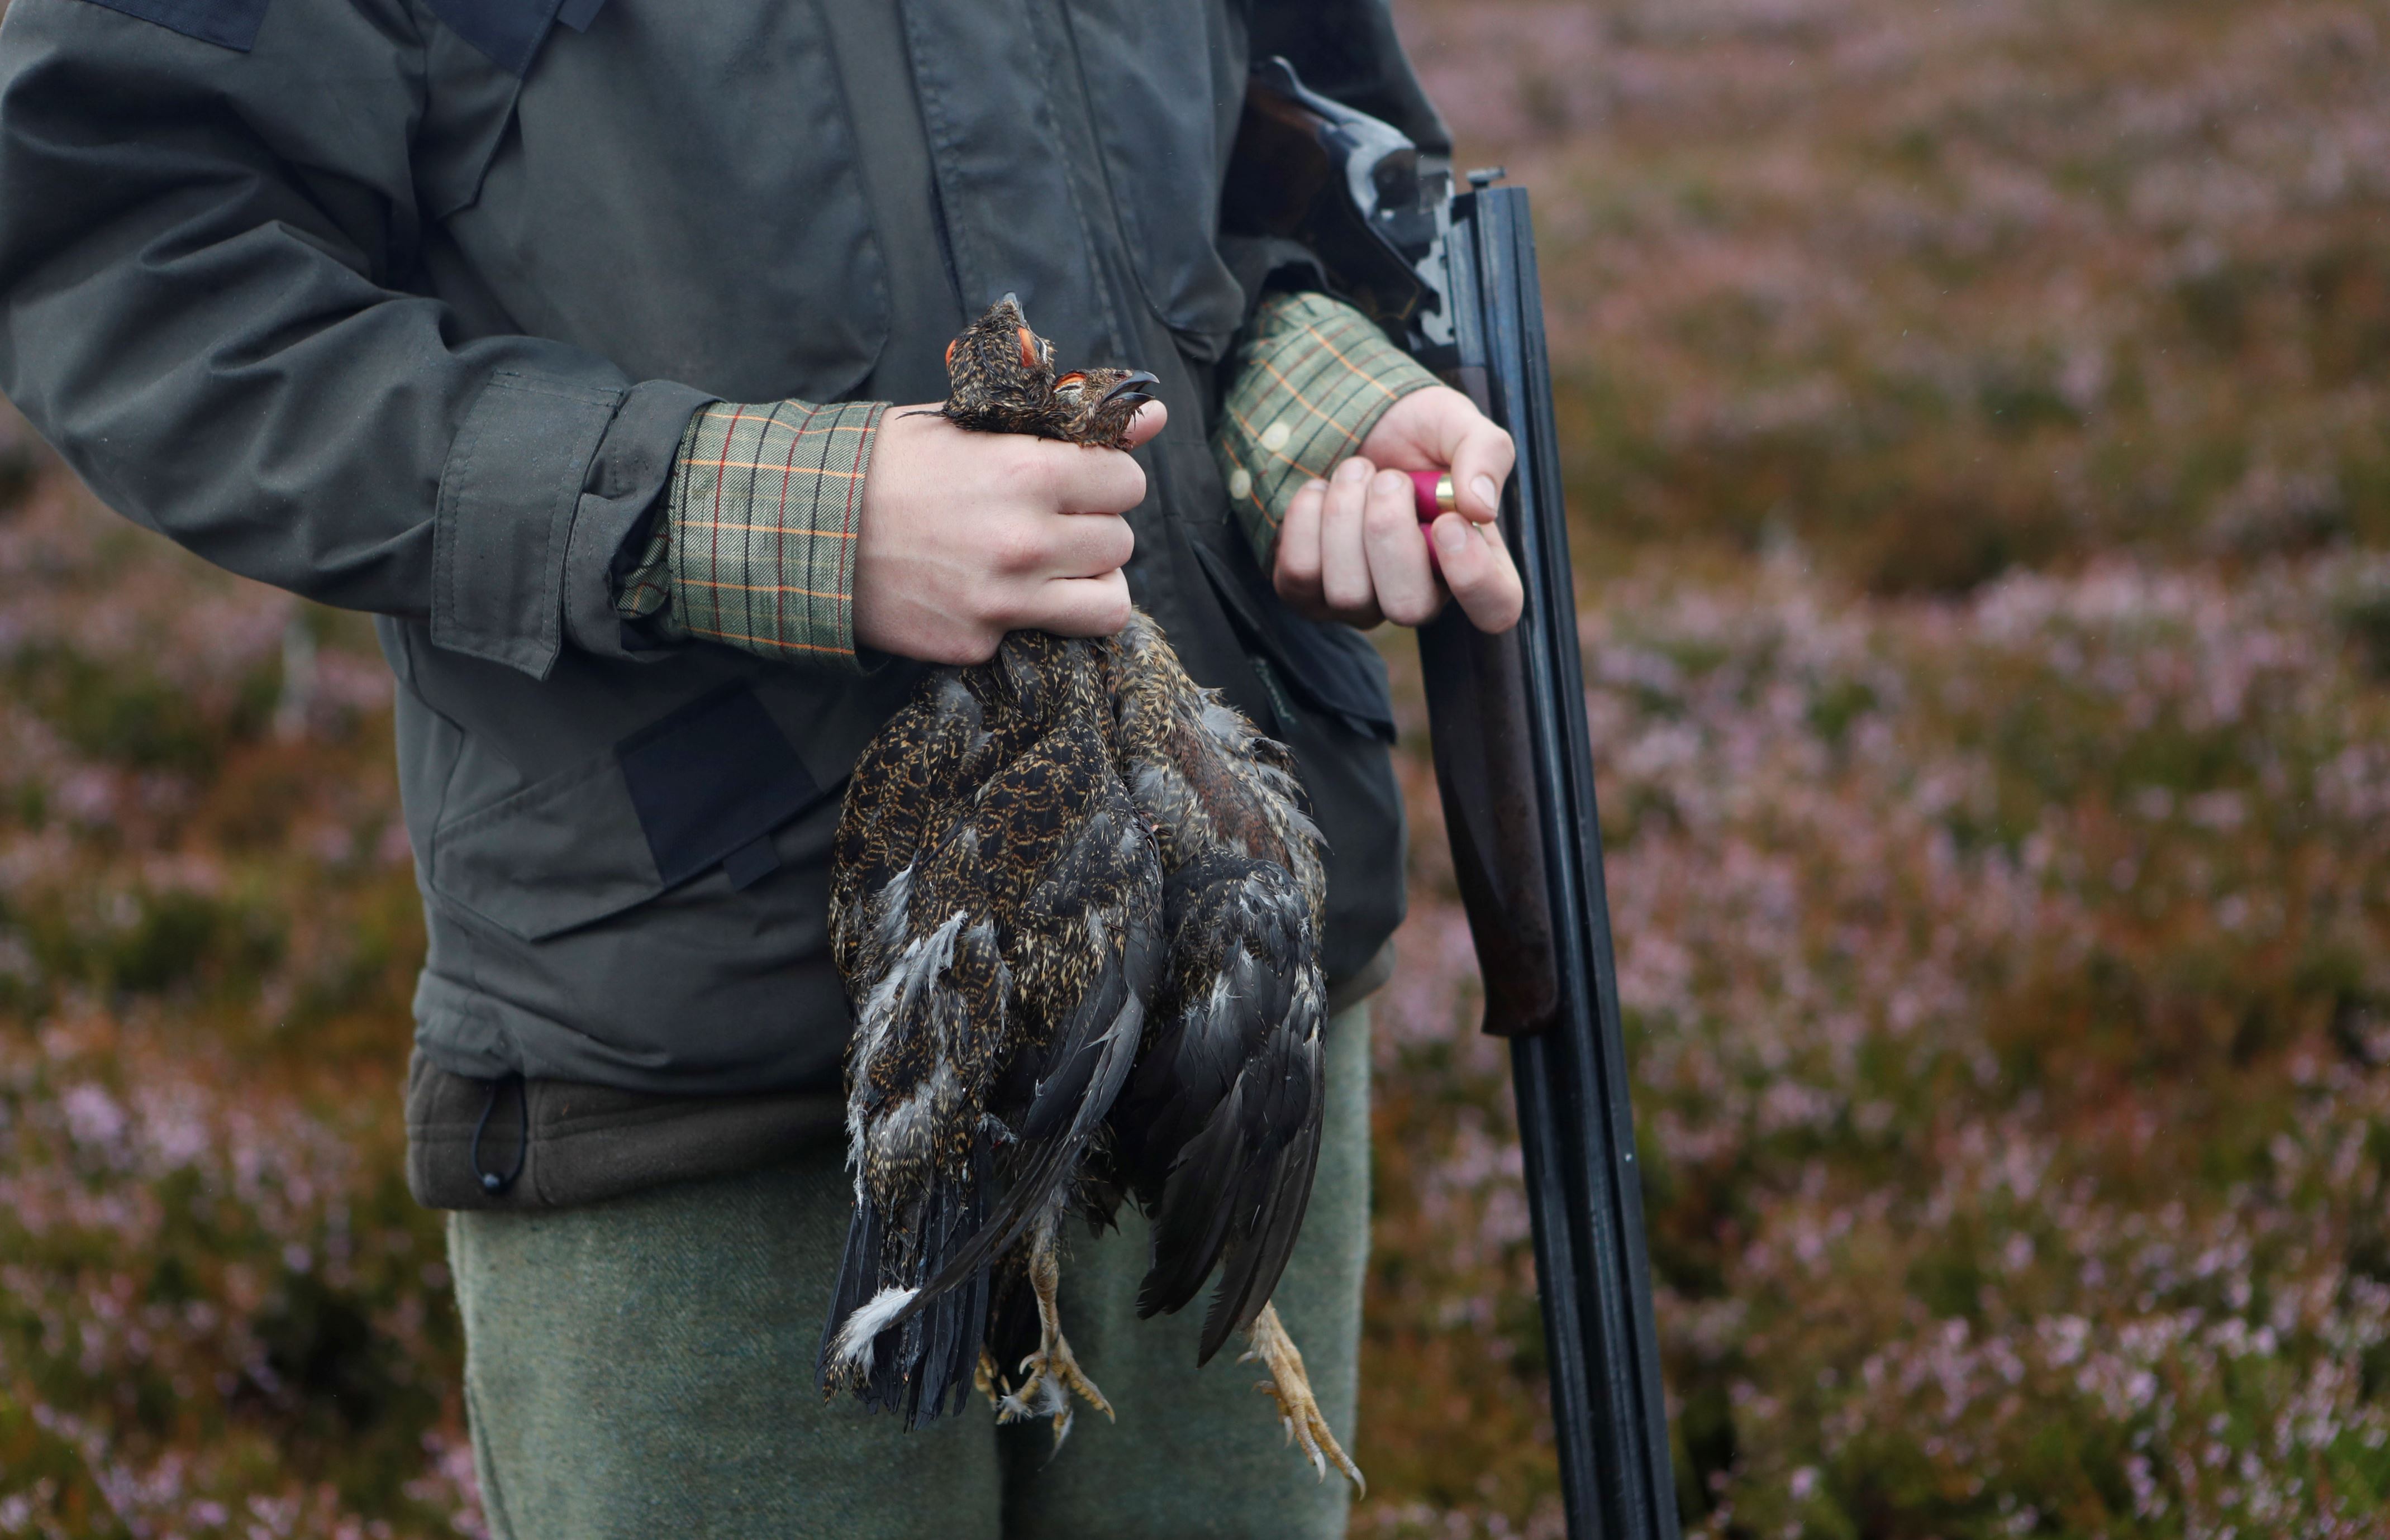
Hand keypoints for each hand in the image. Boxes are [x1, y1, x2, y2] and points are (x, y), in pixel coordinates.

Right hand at [852, 400, 1164, 662]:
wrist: (802, 528)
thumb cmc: (888, 465)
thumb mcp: (973, 424)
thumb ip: (1070, 424)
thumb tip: (1155, 417)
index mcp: (1029, 473)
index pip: (1128, 484)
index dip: (1108, 481)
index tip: (1081, 482)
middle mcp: (1026, 542)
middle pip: (1122, 543)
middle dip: (1095, 530)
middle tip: (1054, 522)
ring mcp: (1003, 602)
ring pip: (1109, 604)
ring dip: (1089, 583)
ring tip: (1051, 568)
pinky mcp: (978, 644)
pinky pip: (1043, 635)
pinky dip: (1028, 618)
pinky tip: (987, 592)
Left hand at [1271, 385, 1523, 632]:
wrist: (1349, 421)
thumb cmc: (1415, 431)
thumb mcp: (1457, 423)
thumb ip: (1485, 453)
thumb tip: (1480, 508)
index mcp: (1474, 561)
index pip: (1495, 609)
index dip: (1473, 577)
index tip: (1447, 522)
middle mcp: (1419, 595)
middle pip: (1409, 609)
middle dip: (1388, 530)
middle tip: (1389, 478)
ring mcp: (1362, 603)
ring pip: (1348, 592)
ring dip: (1346, 514)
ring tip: (1356, 472)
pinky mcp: (1308, 595)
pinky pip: (1300, 575)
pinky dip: (1307, 518)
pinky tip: (1321, 491)